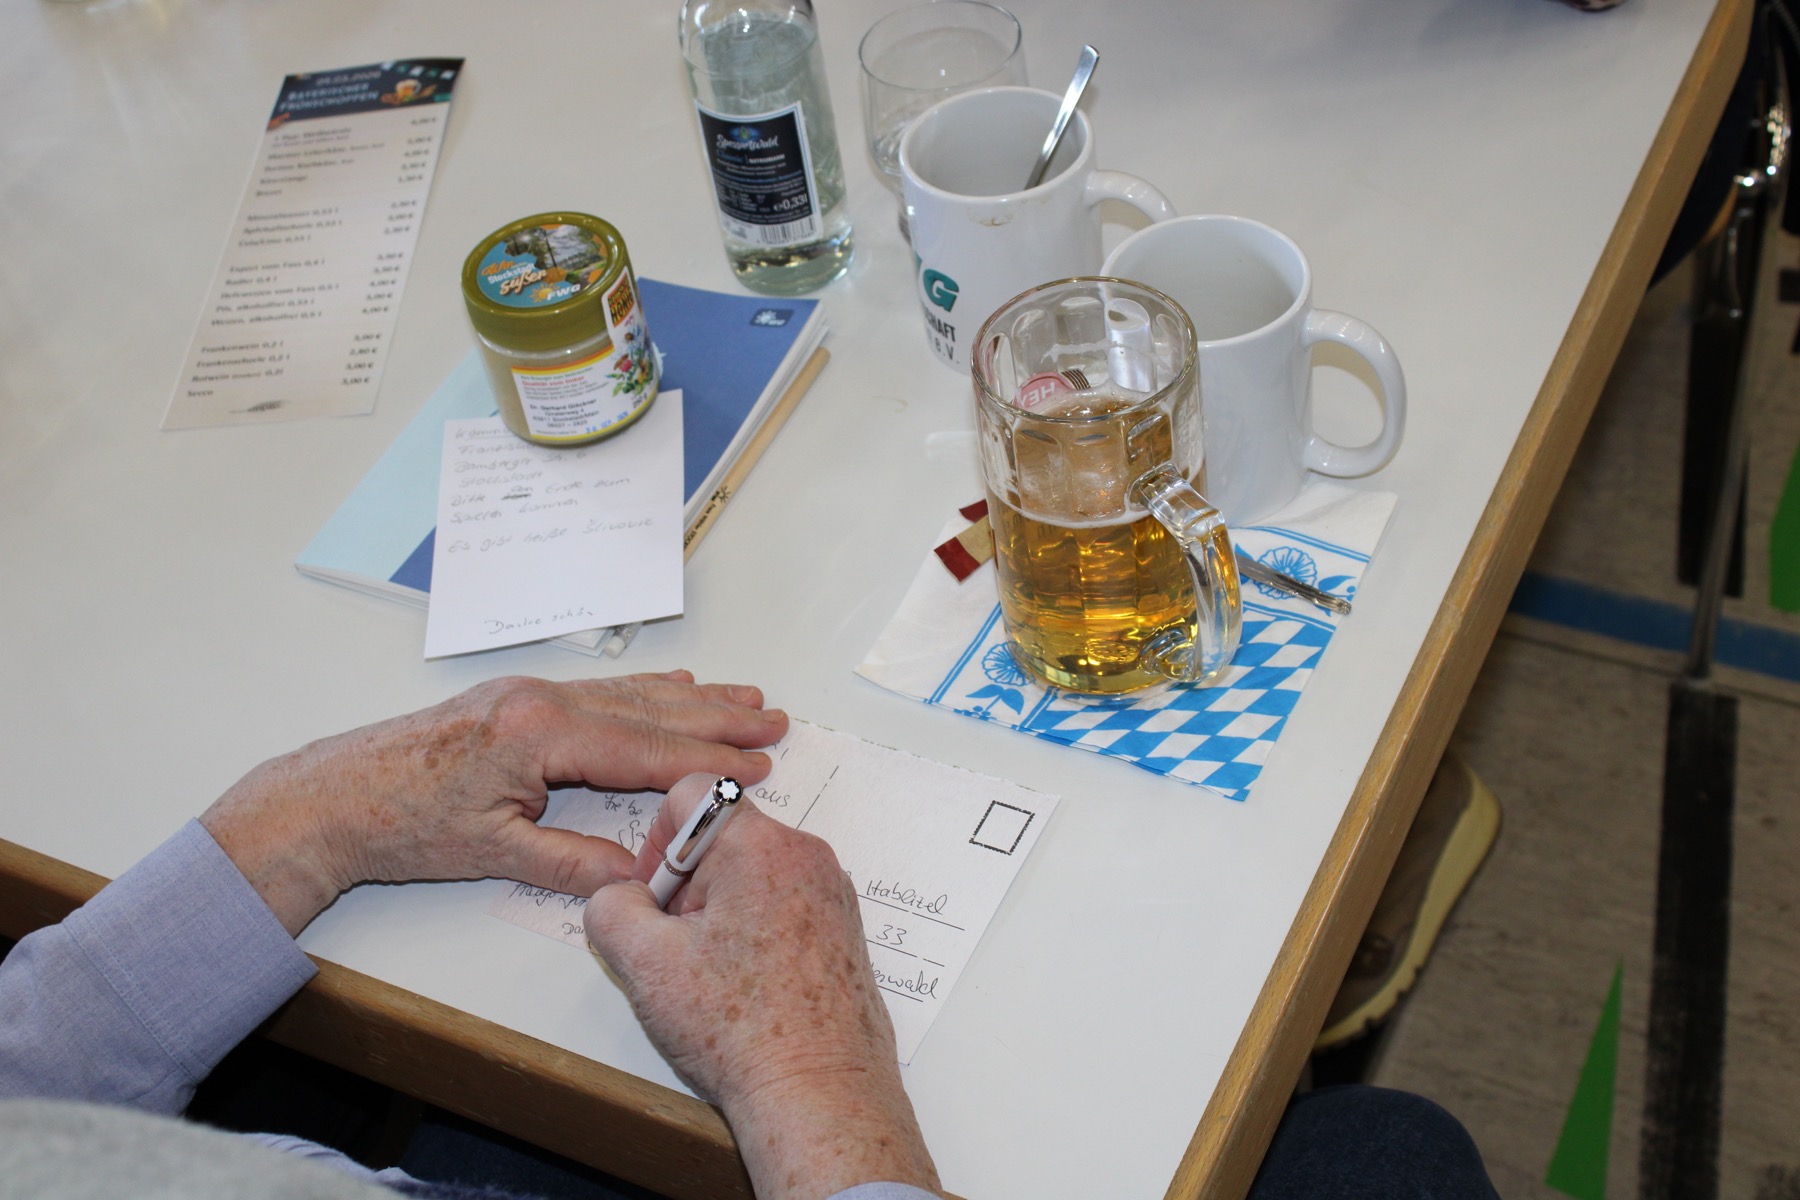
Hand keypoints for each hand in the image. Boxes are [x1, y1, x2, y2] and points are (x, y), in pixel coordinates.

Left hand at [200, 671, 786, 934]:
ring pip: (630, 695)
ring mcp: (529, 693)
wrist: (331, 796)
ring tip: (746, 698)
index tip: (757, 767)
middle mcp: (540, 700)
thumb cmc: (401, 823)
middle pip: (649, 711)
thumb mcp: (492, 853)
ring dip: (694, 699)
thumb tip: (637, 872)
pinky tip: (677, 687)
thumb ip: (571, 861)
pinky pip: (601, 692)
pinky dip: (648, 692)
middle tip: (774, 721)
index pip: (644, 748)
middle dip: (718, 719)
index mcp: (538, 732)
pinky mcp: (519, 698)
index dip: (705, 762)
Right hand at [585, 776, 939, 1199]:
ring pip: (752, 873)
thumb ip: (611, 908)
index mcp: (762, 846)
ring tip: (711, 976)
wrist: (817, 1094)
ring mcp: (831, 895)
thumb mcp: (645, 963)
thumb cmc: (743, 1032)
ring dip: (719, 911)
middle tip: (677, 948)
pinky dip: (753, 932)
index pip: (693, 793)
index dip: (656, 841)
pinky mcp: (841, 930)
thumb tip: (618, 898)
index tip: (655, 896)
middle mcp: (807, 857)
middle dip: (687, 884)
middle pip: (723, 836)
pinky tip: (743, 988)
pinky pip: (783, 905)